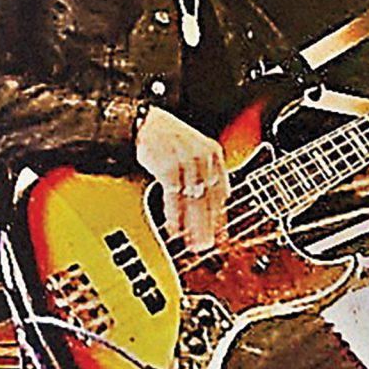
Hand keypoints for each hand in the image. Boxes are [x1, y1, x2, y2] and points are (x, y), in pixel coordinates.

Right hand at [135, 107, 229, 251]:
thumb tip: (219, 198)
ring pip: (194, 201)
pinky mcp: (168, 167)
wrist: (146, 122)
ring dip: (193, 225)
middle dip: (208, 226)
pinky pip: (173, 197)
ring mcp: (186, 163)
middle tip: (206, 245)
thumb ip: (209, 172)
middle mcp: (203, 158)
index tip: (220, 234)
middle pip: (209, 199)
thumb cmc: (169, 138)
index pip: (222, 190)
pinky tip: (174, 229)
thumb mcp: (196, 149)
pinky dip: (174, 215)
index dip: (220, 215)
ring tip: (193, 243)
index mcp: (213, 154)